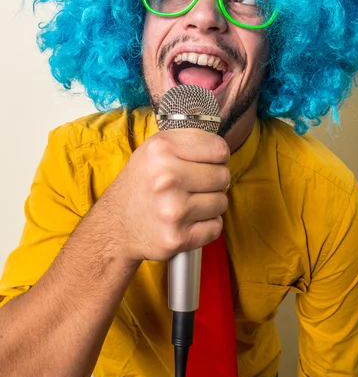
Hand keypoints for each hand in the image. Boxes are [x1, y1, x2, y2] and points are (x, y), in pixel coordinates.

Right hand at [96, 128, 230, 262]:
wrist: (116, 225)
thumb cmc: (142, 183)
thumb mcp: (155, 149)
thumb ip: (190, 139)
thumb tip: (222, 148)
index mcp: (161, 150)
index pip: (219, 149)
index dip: (217, 157)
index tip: (205, 164)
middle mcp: (166, 178)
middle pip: (223, 176)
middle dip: (212, 182)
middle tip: (191, 186)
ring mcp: (173, 210)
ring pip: (221, 202)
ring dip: (209, 205)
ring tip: (186, 204)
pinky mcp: (178, 237)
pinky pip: (216, 227)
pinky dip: (206, 226)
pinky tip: (187, 221)